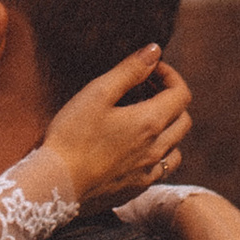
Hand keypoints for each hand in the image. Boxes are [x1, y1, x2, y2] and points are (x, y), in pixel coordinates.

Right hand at [37, 49, 193, 210]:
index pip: (181, 93)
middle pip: (183, 118)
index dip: (169, 76)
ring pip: (176, 146)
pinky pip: (162, 169)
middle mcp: (157, 149)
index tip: (149, 70)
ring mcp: (149, 172)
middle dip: (170, 98)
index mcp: (150, 122)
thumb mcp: (97, 93)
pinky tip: (136, 148)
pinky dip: (158, 153)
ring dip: (167, 127)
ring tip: (141, 118)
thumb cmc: (71, 135)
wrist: (56, 185)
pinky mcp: (137, 189)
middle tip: (144, 89)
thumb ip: (129, 71)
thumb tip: (154, 51)